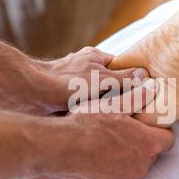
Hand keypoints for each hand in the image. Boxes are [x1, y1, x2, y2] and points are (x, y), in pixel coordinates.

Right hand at [26, 79, 174, 178]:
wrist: (59, 149)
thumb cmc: (87, 123)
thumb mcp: (113, 104)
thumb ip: (137, 97)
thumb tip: (152, 88)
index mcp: (147, 144)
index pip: (168, 139)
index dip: (159, 130)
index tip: (147, 124)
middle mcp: (139, 167)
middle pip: (149, 155)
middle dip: (140, 144)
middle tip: (122, 130)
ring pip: (130, 167)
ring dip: (123, 157)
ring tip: (104, 142)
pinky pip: (112, 178)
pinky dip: (107, 169)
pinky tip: (92, 156)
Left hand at [28, 46, 149, 113]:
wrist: (32, 94)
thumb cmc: (68, 82)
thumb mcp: (103, 79)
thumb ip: (124, 78)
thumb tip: (145, 77)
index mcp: (95, 57)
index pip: (121, 67)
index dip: (131, 80)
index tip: (141, 94)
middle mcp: (84, 67)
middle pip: (109, 81)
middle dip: (117, 94)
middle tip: (130, 110)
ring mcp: (73, 81)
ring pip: (96, 94)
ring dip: (103, 105)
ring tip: (114, 118)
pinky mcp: (63, 95)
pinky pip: (83, 103)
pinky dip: (89, 111)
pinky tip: (95, 121)